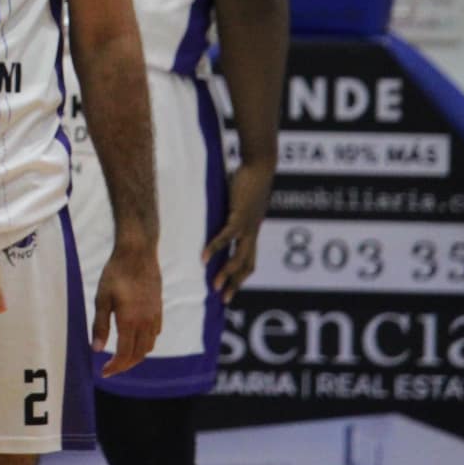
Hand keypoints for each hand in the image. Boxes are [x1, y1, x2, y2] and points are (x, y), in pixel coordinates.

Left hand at [93, 238, 161, 376]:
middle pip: (138, 355)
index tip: (103, 372)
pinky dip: (145, 344)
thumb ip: (100, 325)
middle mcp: (146, 322)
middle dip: (124, 365)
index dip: (114, 367)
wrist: (138, 253)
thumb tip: (96, 349)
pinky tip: (135, 339)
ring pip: (149, 346)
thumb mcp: (102, 298)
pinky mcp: (159, 309)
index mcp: (130, 321)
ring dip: (136, 356)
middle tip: (110, 368)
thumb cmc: (115, 273)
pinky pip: (155, 334)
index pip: (124, 354)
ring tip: (122, 357)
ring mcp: (155, 316)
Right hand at [205, 161, 273, 302]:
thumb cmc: (248, 177)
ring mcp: (247, 226)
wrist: (260, 165)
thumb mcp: (239, 199)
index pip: (249, 260)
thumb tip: (221, 207)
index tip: (229, 289)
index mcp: (252, 230)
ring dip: (226, 273)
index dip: (240, 276)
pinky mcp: (239, 217)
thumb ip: (230, 208)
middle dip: (235, 284)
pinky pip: (226, 237)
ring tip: (214, 285)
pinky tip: (203, 258)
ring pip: (238, 257)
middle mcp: (252, 232)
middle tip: (223, 299)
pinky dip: (214, 248)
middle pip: (246, 265)